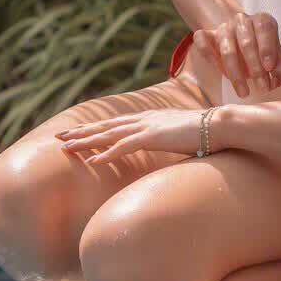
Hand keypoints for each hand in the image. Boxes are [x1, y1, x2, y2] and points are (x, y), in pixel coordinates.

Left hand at [55, 93, 216, 167]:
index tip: (76, 133)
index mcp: (148, 119)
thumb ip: (166, 140)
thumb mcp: (178, 136)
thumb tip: (162, 147)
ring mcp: (147, 126)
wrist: (220, 126)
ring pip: (108, 134)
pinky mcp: (153, 136)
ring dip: (86, 142)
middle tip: (59, 137)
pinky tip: (93, 161)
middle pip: (105, 126)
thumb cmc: (204, 134)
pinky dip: (107, 153)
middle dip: (81, 132)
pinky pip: (124, 146)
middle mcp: (143, 119)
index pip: (114, 123)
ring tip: (66, 147)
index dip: (94, 128)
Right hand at [191, 10, 280, 101]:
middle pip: (246, 42)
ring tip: (244, 92)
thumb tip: (275, 80)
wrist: (240, 44)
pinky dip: (210, 57)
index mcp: (261, 20)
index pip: (265, 28)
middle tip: (262, 88)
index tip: (269, 67)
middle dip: (255, 68)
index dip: (268, 47)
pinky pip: (202, 42)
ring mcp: (223, 28)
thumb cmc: (262, 53)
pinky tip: (221, 74)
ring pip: (226, 48)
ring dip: (236, 73)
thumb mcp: (277, 59)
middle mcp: (242, 20)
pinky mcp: (207, 35)